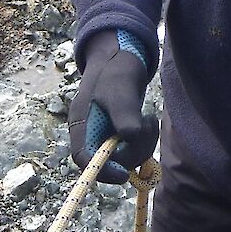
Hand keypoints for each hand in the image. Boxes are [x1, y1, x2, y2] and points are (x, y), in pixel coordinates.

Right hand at [67, 29, 156, 183]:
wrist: (123, 56)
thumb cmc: (116, 68)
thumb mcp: (120, 88)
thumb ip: (124, 112)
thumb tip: (130, 137)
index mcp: (81, 123)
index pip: (83, 157)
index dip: (101, 170)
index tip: (123, 174)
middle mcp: (91, 132)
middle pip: (106, 162)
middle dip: (131, 153)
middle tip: (147, 129)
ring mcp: (105, 134)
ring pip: (124, 158)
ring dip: (142, 145)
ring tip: (149, 120)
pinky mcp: (119, 134)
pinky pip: (132, 149)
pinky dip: (145, 140)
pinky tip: (149, 120)